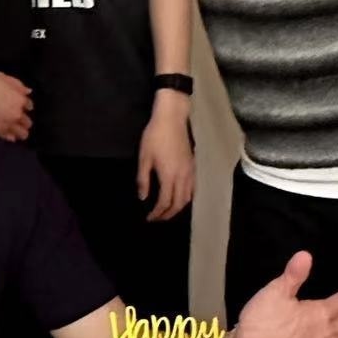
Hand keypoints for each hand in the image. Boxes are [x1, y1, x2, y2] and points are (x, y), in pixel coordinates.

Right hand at [0, 73, 32, 140]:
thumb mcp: (3, 77)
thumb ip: (17, 85)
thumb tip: (28, 91)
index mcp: (19, 100)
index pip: (29, 105)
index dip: (26, 104)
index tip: (22, 103)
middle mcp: (17, 114)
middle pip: (27, 122)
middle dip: (25, 120)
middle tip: (19, 117)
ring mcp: (7, 124)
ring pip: (22, 133)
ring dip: (21, 131)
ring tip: (18, 130)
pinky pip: (8, 136)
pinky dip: (10, 136)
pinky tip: (10, 136)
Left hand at [136, 100, 193, 219]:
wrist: (172, 118)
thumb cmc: (154, 136)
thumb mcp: (144, 157)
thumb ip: (143, 179)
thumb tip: (143, 197)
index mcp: (169, 176)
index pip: (165, 202)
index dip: (157, 213)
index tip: (149, 218)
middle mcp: (183, 177)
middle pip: (178, 203)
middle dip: (168, 214)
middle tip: (158, 218)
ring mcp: (190, 172)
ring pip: (188, 198)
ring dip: (178, 208)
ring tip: (167, 211)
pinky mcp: (193, 166)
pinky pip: (193, 189)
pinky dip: (186, 198)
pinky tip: (179, 197)